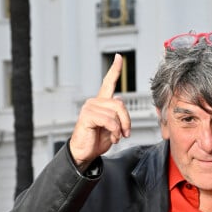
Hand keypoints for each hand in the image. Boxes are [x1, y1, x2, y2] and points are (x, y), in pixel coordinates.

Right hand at [69, 54, 130, 169]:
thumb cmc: (97, 140)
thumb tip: (120, 103)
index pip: (108, 82)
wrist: (85, 153)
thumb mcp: (113, 127)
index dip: (114, 70)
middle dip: (127, 121)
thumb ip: (118, 115)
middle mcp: (95, 102)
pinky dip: (114, 131)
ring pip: (115, 114)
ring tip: (116, 137)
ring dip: (120, 129)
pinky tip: (112, 137)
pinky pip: (109, 120)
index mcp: (101, 103)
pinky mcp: (87, 116)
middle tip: (125, 133)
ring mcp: (90, 108)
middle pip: (120, 104)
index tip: (118, 58)